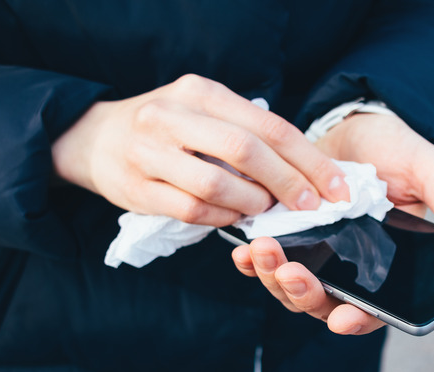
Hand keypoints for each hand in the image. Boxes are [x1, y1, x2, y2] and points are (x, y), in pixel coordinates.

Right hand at [52, 74, 349, 225]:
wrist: (95, 138)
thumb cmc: (167, 127)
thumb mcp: (204, 110)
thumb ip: (247, 131)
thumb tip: (306, 171)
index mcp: (201, 91)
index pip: (269, 125)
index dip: (310, 160)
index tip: (337, 188)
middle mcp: (174, 115)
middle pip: (246, 151)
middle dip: (289, 183)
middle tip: (311, 207)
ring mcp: (151, 151)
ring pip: (217, 184)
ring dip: (252, 202)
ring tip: (263, 207)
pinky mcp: (137, 187)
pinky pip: (192, 210)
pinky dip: (222, 217)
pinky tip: (232, 215)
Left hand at [232, 113, 433, 334]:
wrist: (354, 122)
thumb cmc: (396, 149)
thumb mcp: (427, 171)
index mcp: (385, 264)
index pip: (373, 308)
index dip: (358, 320)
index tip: (343, 318)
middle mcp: (348, 267)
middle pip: (322, 303)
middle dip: (303, 294)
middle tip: (291, 273)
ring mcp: (313, 253)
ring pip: (289, 287)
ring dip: (273, 277)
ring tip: (262, 252)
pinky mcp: (285, 235)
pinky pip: (264, 262)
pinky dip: (251, 262)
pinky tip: (243, 250)